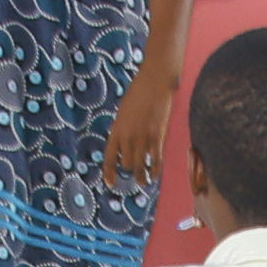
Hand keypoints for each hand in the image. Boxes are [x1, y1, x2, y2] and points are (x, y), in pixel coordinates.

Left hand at [104, 63, 174, 188]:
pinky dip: (155, 170)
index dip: (109, 173)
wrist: (155, 82)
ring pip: (140, 167)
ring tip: (143, 183)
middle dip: (130, 170)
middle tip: (134, 175)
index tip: (110, 184)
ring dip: (141, 178)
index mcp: (116, 130)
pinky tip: (155, 175)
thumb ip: (123, 130)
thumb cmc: (139, 93)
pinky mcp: (157, 137)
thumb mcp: (124, 113)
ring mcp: (143, 138)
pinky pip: (156, 160)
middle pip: (126, 165)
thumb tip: (125, 147)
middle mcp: (127, 137)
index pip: (109, 158)